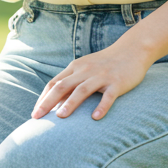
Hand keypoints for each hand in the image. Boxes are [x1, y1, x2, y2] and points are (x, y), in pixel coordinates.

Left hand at [31, 42, 152, 120]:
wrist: (132, 50)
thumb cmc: (105, 63)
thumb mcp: (85, 67)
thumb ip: (72, 80)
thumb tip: (56, 101)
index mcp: (76, 67)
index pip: (54, 83)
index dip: (43, 98)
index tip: (35, 113)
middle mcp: (85, 71)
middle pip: (62, 86)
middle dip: (48, 102)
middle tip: (38, 117)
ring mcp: (101, 76)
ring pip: (82, 90)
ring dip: (70, 103)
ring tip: (60, 117)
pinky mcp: (117, 82)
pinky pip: (108, 96)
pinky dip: (101, 106)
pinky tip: (95, 118)